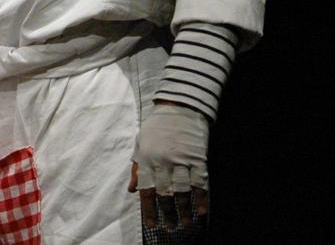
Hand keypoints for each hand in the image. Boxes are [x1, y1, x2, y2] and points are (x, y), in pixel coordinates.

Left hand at [128, 102, 209, 229]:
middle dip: (167, 213)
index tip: (151, 224)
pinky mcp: (197, 157)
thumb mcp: (141, 143)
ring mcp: (181, 160)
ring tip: (185, 222)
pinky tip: (201, 210)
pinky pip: (200, 182)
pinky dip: (201, 197)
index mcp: (146, 158)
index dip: (149, 210)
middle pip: (165, 194)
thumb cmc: (157, 126)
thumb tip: (133, 190)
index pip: (146, 190)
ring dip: (184, 210)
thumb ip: (137, 168)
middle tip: (169, 227)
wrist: (179, 106)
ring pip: (183, 191)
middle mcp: (162, 161)